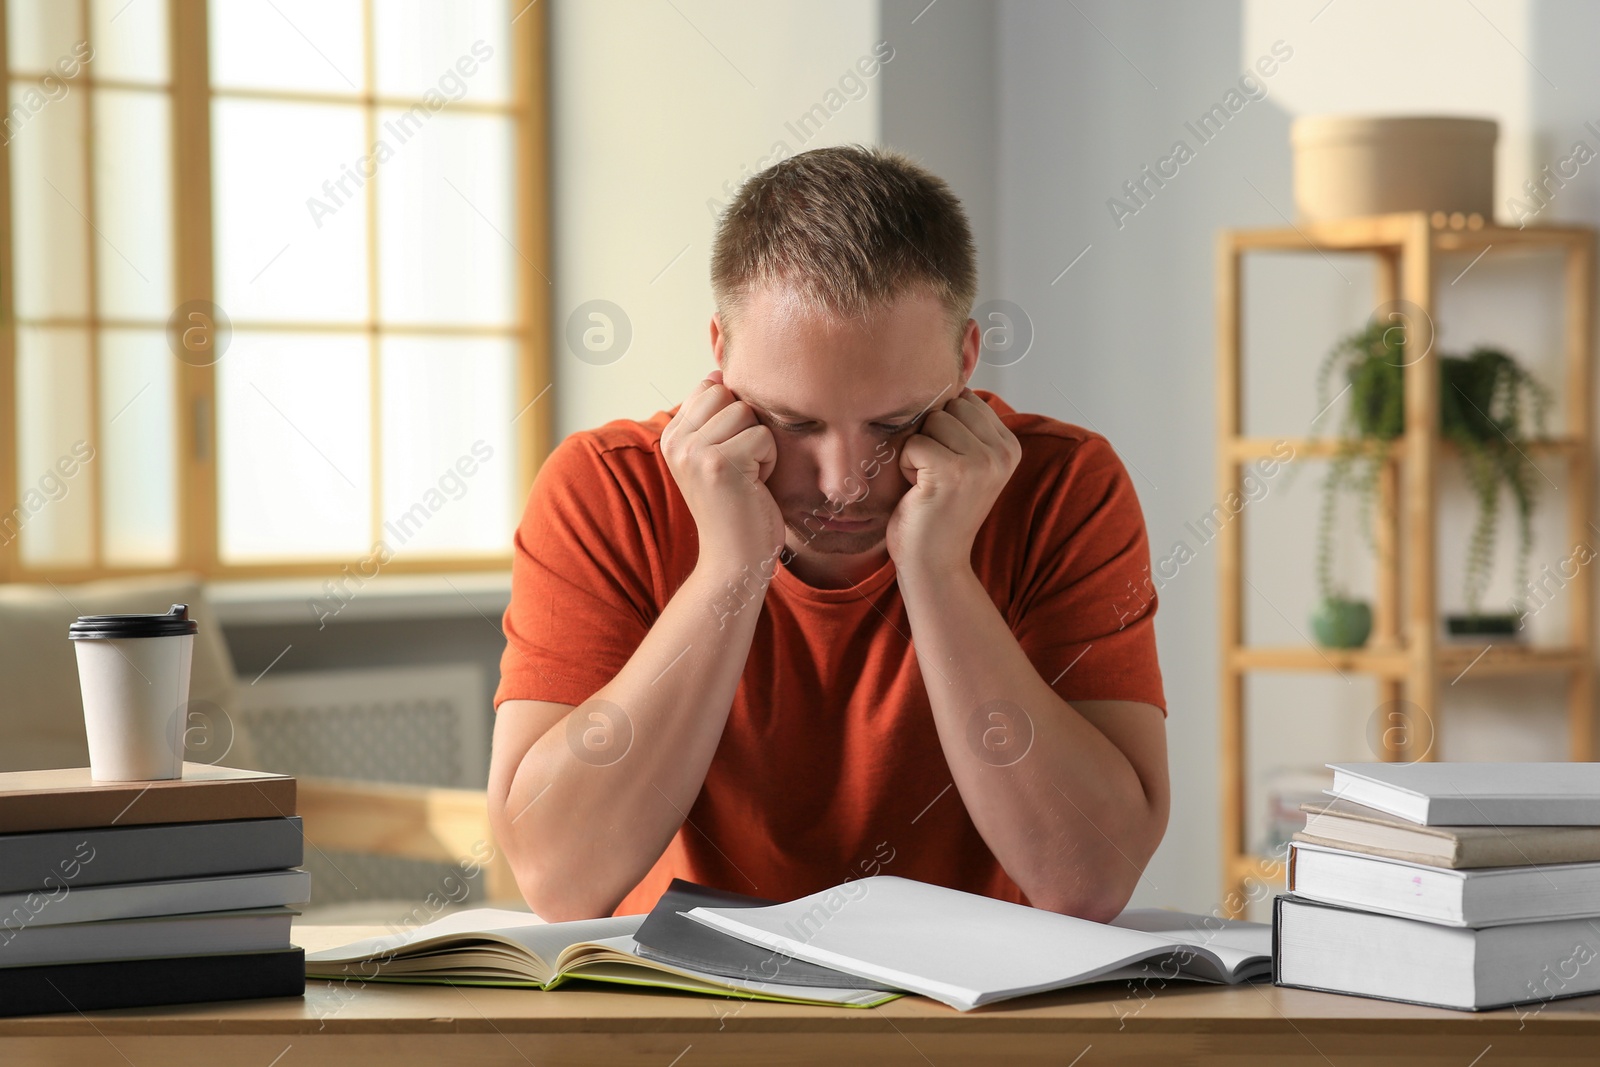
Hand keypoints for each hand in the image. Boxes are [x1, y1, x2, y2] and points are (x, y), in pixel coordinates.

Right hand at [661, 370, 784, 574]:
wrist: (734, 561)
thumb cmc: (736, 507)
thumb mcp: (715, 455)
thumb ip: (713, 418)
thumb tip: (719, 372)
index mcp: (672, 436)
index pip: (710, 387)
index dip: (733, 417)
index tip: (729, 454)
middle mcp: (676, 441)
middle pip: (730, 396)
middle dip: (747, 427)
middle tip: (741, 467)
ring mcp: (694, 452)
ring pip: (747, 413)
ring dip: (759, 445)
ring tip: (747, 477)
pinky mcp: (719, 465)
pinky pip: (763, 437)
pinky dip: (768, 462)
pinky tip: (754, 486)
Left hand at [887, 387, 1020, 575]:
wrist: (934, 563)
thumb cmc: (938, 511)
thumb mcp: (964, 462)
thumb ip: (965, 425)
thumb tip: (948, 377)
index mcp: (1010, 445)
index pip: (966, 399)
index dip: (944, 427)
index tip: (947, 464)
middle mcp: (1003, 452)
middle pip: (950, 405)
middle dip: (931, 434)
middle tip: (935, 474)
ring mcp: (982, 462)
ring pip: (931, 421)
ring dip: (918, 449)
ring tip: (928, 481)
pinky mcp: (954, 472)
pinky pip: (915, 443)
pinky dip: (907, 464)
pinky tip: (919, 489)